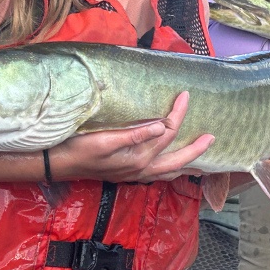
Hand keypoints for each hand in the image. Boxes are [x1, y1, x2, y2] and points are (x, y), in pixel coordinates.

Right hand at [48, 91, 213, 182]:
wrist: (58, 164)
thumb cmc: (78, 149)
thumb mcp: (105, 139)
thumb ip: (135, 135)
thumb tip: (163, 126)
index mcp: (139, 158)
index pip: (167, 133)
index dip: (178, 113)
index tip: (185, 95)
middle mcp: (141, 169)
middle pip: (177, 159)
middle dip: (196, 149)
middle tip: (212, 137)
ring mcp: (136, 174)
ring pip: (169, 171)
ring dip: (186, 164)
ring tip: (202, 161)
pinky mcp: (129, 173)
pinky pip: (158, 174)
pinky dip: (171, 169)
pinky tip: (173, 166)